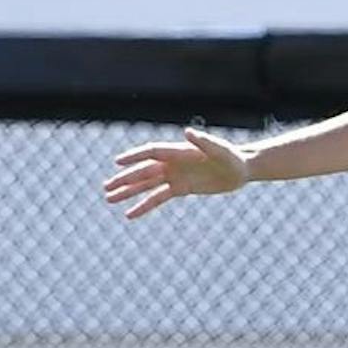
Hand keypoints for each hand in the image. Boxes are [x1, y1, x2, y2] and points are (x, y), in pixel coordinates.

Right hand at [101, 127, 249, 218]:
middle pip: (143, 171)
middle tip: (106, 188)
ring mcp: (175, 176)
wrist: (241, 170)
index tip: (118, 162)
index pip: (151, 153)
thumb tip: (187, 132)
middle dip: (125, 179)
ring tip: (109, 199)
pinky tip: (130, 214)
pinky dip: (144, 206)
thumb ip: (203, 142)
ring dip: (128, 192)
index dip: (134, 157)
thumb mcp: (219, 150)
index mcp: (179, 151)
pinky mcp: (180, 189)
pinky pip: (158, 198)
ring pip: (146, 185)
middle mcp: (173, 163)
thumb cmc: (231, 156)